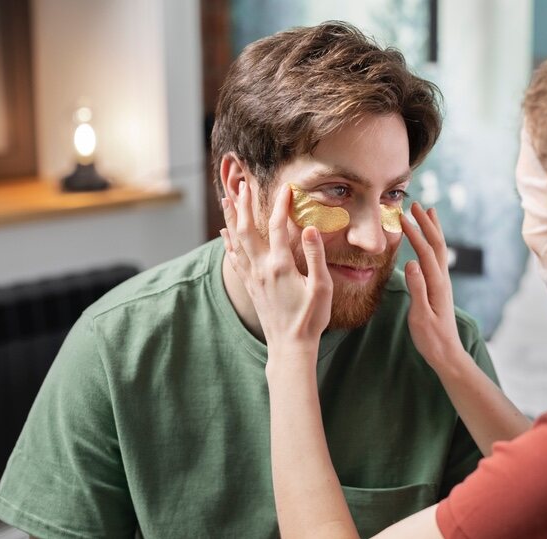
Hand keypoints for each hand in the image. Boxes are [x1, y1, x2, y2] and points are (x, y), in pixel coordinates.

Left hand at [220, 181, 332, 356]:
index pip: (279, 226)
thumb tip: (310, 229)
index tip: (287, 188)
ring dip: (231, 218)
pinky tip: (224, 233)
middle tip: (242, 184)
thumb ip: (315, 256)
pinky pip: (234, 258)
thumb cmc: (310, 319)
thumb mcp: (322, 288)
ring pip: (236, 241)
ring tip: (226, 198)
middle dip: (244, 204)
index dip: (283, 205)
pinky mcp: (250, 286)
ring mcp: (253, 277)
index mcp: (281, 266)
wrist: (289, 346)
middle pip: (248, 228)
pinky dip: (228, 242)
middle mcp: (262, 268)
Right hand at [401, 202, 466, 369]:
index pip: (425, 252)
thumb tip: (411, 263)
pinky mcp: (439, 287)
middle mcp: (442, 279)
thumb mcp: (420, 316)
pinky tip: (429, 241)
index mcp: (436, 284)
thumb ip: (417, 289)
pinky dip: (433, 243)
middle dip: (426, 223)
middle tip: (415, 205)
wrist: (447, 353)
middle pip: (436, 245)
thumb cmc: (431, 338)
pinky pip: (437, 258)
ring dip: (433, 229)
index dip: (414, 233)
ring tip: (428, 212)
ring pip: (439, 249)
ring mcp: (442, 282)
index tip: (401, 217)